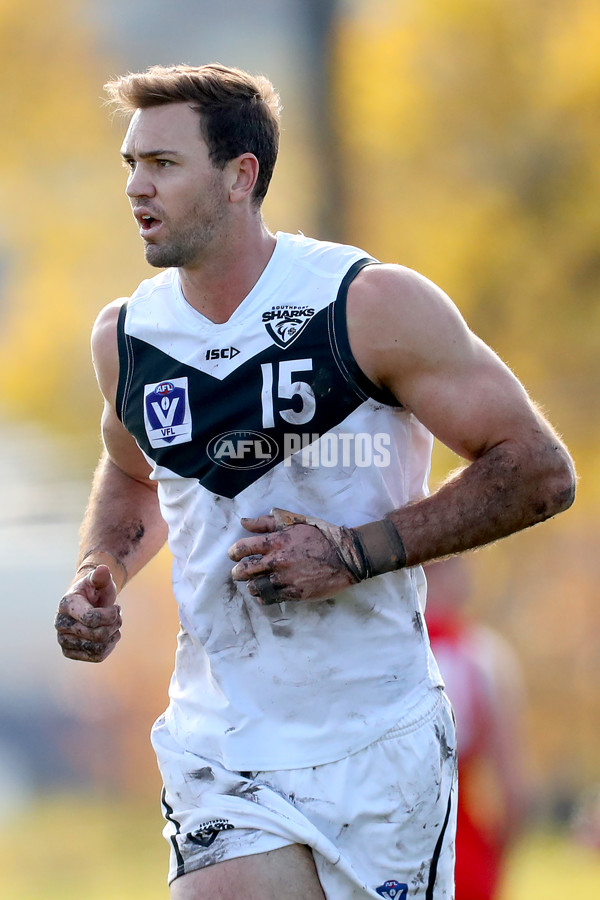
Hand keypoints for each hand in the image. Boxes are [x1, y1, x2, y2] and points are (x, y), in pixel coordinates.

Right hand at [55, 565, 121, 662]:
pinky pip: (96, 657)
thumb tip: (102, 569)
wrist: (89, 603)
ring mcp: (63, 640)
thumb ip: (101, 576)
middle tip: (118, 615)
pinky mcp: (70, 652)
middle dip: (115, 624)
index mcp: (66, 604)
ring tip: (114, 625)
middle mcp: (60, 624)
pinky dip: (109, 647)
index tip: (116, 607)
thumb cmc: (95, 590)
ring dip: (113, 636)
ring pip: (98, 648)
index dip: (111, 615)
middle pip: (97, 635)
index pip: (91, 619)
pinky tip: (110, 636)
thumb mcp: (100, 581)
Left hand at [228, 510, 356, 603]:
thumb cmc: (321, 536)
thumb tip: (244, 522)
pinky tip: (266, 592)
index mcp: (276, 542)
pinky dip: (263, 596)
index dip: (234, 553)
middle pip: (243, 571)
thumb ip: (266, 522)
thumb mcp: (294, 523)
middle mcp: (277, 562)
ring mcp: (285, 579)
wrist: (345, 557)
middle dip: (238, 572)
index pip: (242, 548)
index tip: (235, 555)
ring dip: (251, 585)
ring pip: (254, 587)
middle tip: (241, 572)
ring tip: (256, 582)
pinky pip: (269, 599)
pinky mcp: (294, 593)